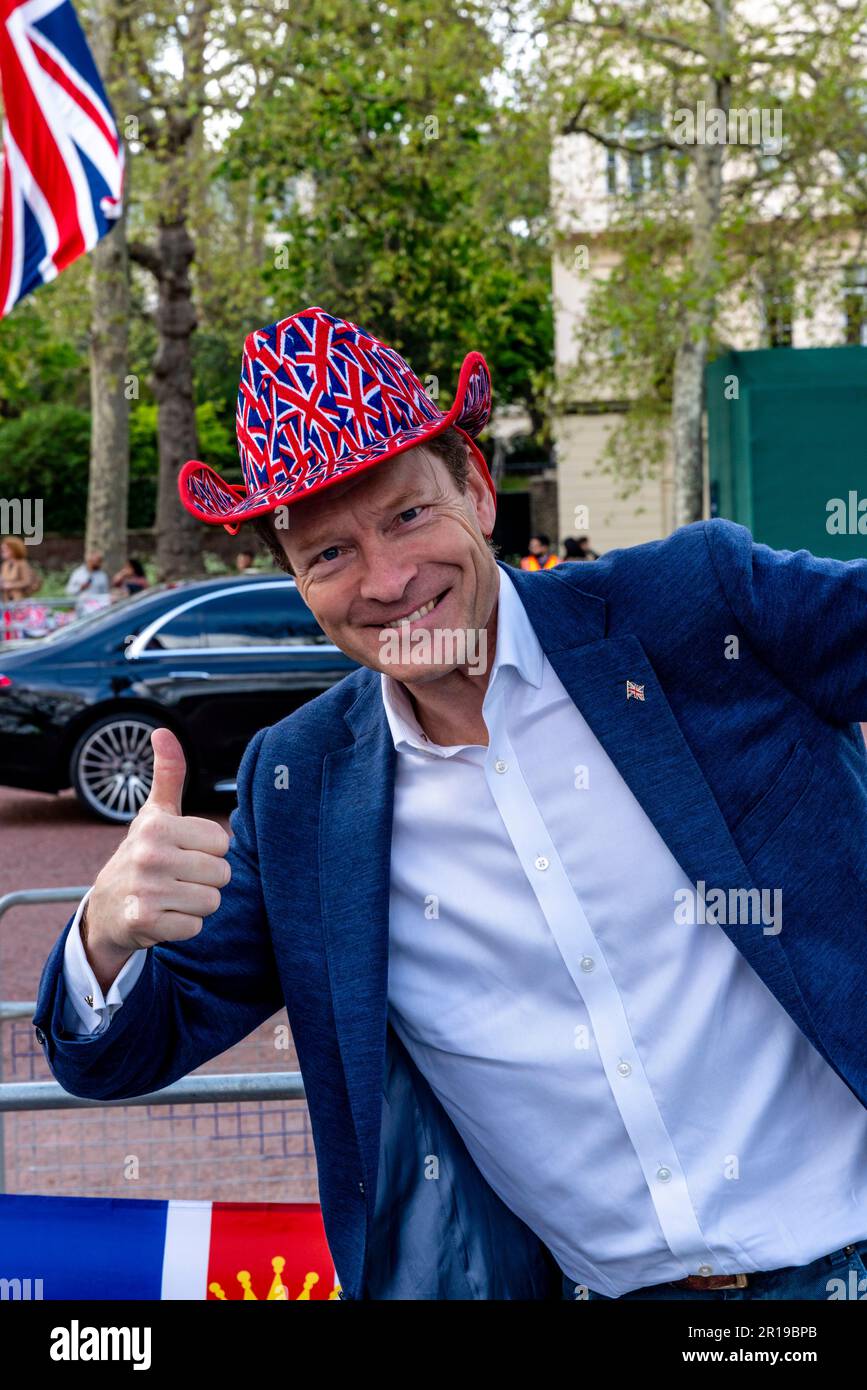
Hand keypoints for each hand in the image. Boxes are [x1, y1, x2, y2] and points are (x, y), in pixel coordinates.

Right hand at [84, 728, 230, 987]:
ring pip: (212, 901)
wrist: (106, 908)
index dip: (209, 851)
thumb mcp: (154, 814)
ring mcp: (145, 889)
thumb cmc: (141, 855)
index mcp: (157, 825)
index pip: (222, 842)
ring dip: (196, 904)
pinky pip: (195, 926)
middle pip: (221, 873)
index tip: (184, 853)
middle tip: (178, 878)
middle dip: (206, 880)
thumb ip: (168, 775)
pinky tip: (164, 916)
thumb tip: (164, 732)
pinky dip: (184, 926)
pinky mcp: (145, 921)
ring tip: (172, 897)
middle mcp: (148, 854)